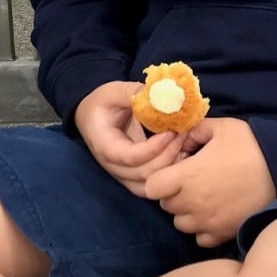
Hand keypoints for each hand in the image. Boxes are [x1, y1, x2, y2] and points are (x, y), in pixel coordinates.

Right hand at [75, 80, 189, 186]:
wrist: (91, 116)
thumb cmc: (102, 103)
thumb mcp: (114, 92)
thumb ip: (134, 93)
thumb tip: (161, 93)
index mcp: (104, 145)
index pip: (129, 157)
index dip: (153, 148)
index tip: (171, 131)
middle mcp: (112, 165)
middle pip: (143, 173)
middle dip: (167, 154)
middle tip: (183, 133)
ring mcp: (123, 175)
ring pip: (150, 184)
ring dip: (170, 166)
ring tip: (184, 143)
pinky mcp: (133, 177)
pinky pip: (152, 184)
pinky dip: (169, 173)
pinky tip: (182, 155)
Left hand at [143, 118, 275, 247]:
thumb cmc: (251, 145)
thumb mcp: (221, 128)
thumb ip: (194, 131)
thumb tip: (180, 138)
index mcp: (187, 177)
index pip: (152, 188)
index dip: (159, 179)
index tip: (173, 172)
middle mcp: (193, 203)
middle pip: (166, 205)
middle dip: (173, 193)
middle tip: (191, 181)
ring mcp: (208, 221)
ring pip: (181, 223)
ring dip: (186, 212)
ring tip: (203, 198)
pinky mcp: (224, 233)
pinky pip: (201, 238)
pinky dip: (203, 229)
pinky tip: (214, 213)